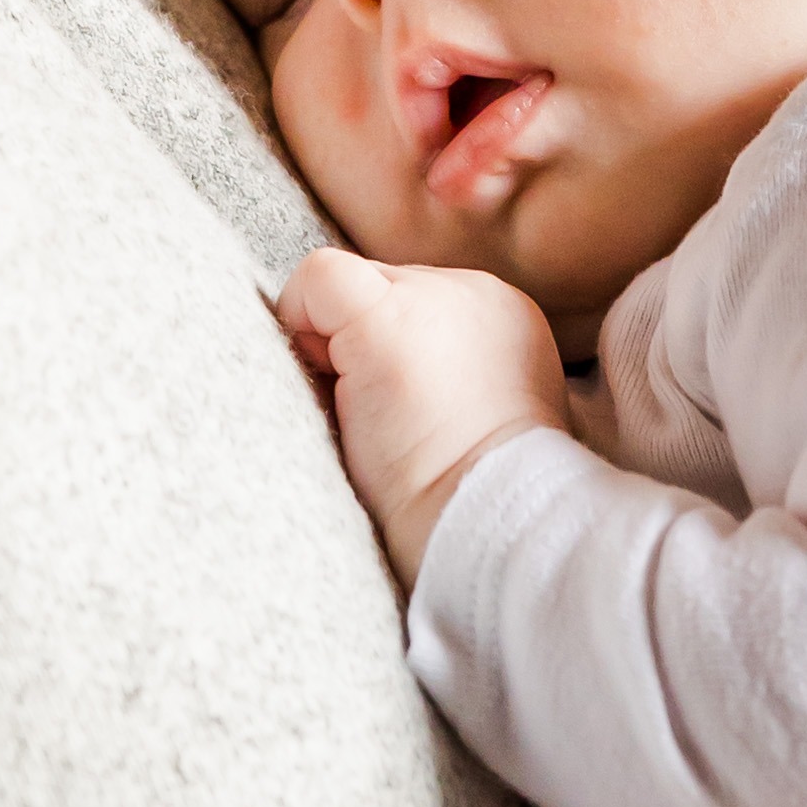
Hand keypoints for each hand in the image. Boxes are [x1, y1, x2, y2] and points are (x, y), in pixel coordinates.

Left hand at [279, 247, 569, 587]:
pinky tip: (321, 387)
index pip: (423, 306)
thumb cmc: (474, 506)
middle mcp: (477, 295)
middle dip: (357, 348)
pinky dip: (299, 322)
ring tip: (354, 417)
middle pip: (383, 290)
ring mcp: (432, 298)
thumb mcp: (479, 426)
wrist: (493, 528)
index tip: (392, 420)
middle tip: (368, 424)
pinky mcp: (384, 317)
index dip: (386, 355)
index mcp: (507, 323)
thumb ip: (443, 382)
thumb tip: (363, 371)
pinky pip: (318, 278)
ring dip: (331, 349)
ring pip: (348, 284)